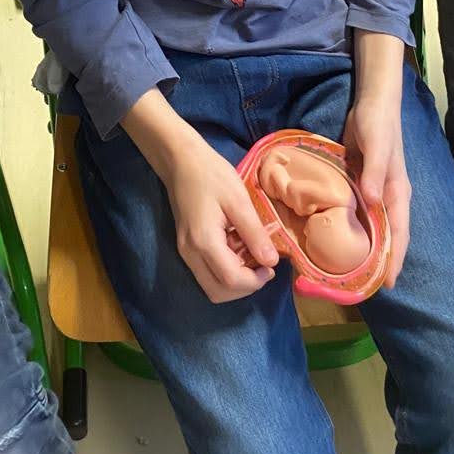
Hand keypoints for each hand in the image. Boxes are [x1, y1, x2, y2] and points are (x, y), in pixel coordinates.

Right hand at [163, 136, 279, 302]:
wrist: (181, 161)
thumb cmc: (211, 175)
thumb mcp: (238, 200)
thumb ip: (254, 233)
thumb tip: (272, 262)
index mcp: (203, 242)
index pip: (230, 280)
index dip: (255, 282)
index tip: (271, 267)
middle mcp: (190, 254)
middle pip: (217, 292)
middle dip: (244, 287)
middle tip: (263, 266)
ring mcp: (185, 252)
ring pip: (211, 286)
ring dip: (234, 281)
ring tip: (251, 256)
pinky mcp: (186, 247)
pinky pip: (206, 272)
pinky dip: (225, 270)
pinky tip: (237, 249)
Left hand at [343, 96, 409, 287]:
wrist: (372, 104)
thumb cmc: (378, 124)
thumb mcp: (377, 146)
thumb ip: (375, 173)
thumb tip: (373, 202)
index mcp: (398, 193)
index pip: (400, 233)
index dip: (395, 259)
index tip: (388, 283)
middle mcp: (389, 198)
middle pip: (388, 236)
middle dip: (380, 261)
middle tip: (364, 286)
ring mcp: (376, 193)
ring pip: (373, 228)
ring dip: (365, 248)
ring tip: (350, 271)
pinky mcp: (361, 185)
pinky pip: (359, 214)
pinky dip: (352, 228)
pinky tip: (337, 239)